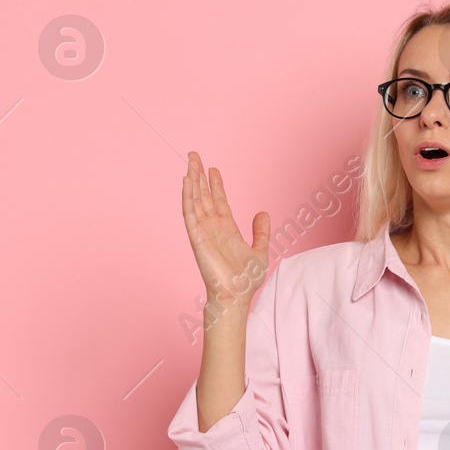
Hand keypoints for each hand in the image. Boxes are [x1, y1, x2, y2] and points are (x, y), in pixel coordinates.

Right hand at [181, 152, 270, 316]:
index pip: (219, 200)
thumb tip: (263, 213)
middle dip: (199, 175)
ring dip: (192, 180)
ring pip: (195, 200)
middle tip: (194, 155)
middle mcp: (213, 227)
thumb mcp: (260, 250)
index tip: (212, 168)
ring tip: (190, 162)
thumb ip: (261, 231)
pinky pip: (190, 213)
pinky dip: (187, 197)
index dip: (216, 184)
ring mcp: (204, 231)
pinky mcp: (197, 237)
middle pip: (204, 195)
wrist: (237, 294)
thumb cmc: (247, 280)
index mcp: (227, 229)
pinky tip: (186, 182)